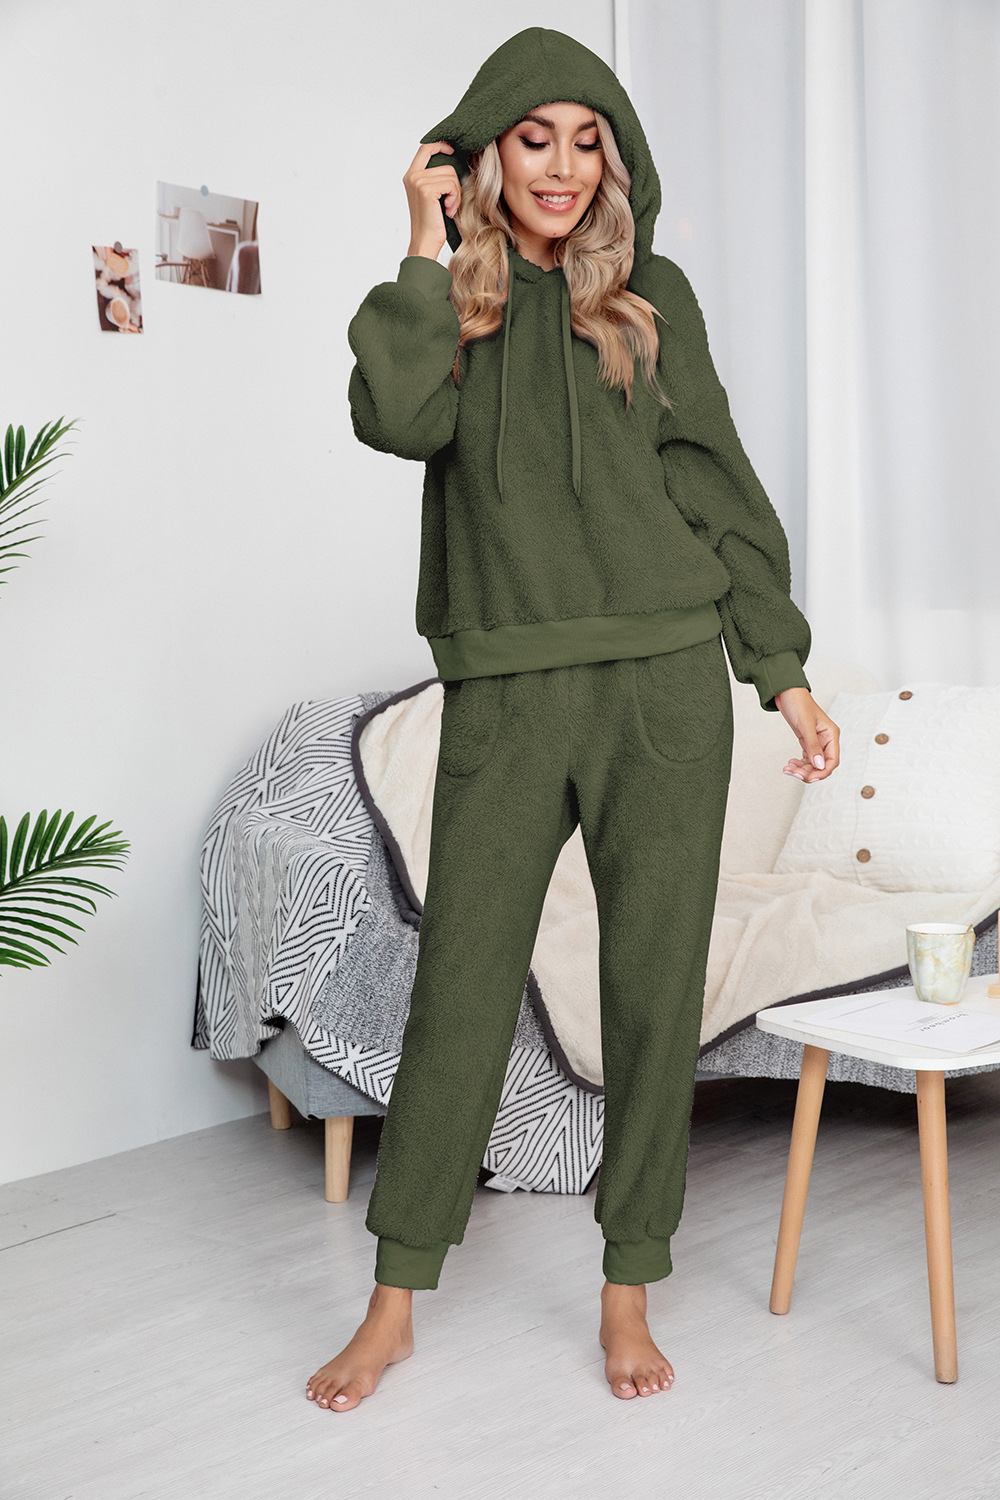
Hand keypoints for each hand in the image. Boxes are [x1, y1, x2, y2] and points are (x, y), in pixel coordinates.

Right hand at [404, 140, 460, 261]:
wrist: (425, 242)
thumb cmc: (432, 222)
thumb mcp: (432, 195)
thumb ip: (436, 177)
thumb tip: (453, 159)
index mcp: (411, 175)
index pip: (425, 148)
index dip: (440, 145)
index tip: (451, 150)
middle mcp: (412, 176)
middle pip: (445, 165)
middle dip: (454, 184)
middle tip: (450, 202)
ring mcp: (418, 182)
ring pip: (451, 175)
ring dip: (455, 193)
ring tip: (448, 208)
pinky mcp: (426, 190)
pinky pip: (451, 184)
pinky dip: (455, 198)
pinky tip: (448, 210)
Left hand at [774, 687, 840, 782]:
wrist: (787, 693)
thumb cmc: (798, 703)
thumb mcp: (805, 724)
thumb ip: (813, 745)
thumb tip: (819, 765)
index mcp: (831, 735)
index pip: (832, 760)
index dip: (822, 772)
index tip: (809, 777)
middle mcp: (826, 740)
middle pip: (822, 764)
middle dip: (809, 772)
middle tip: (794, 773)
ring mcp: (817, 741)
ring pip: (813, 764)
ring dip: (801, 769)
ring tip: (788, 769)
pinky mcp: (807, 741)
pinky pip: (806, 758)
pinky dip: (799, 764)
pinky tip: (791, 764)